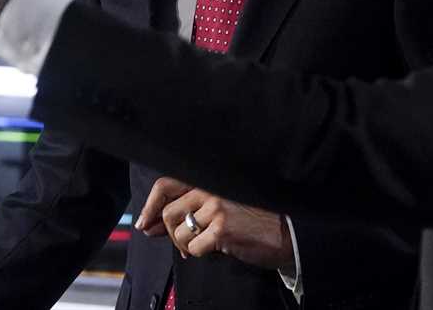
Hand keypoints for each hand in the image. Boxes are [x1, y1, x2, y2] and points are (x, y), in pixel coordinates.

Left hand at [137, 176, 293, 270]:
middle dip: (167, 231)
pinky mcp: (222, 228)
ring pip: (178, 231)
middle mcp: (212, 188)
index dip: (150, 204)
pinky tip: (212, 249)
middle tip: (177, 242)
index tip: (145, 221)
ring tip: (200, 246)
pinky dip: (197, 253)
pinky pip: (193, 247)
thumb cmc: (255, 219)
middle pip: (169, 210)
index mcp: (211, 179)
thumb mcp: (222, 205)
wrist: (287, 233)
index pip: (167, 183)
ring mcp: (217, 207)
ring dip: (184, 244)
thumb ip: (189, 209)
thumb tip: (151, 224)